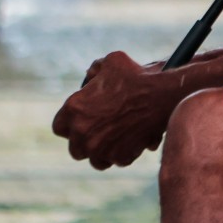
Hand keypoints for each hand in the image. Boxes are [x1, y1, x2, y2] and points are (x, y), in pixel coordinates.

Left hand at [52, 51, 173, 169]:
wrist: (163, 94)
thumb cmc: (138, 75)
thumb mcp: (112, 62)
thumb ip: (95, 71)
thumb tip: (91, 77)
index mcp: (73, 109)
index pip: (59, 127)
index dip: (71, 125)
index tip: (84, 122)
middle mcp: (82, 132)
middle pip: (76, 148)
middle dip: (87, 142)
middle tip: (102, 134)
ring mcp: (100, 148)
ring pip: (96, 160)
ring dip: (104, 152)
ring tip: (117, 142)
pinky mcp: (120, 156)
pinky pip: (118, 161)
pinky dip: (124, 154)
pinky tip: (133, 143)